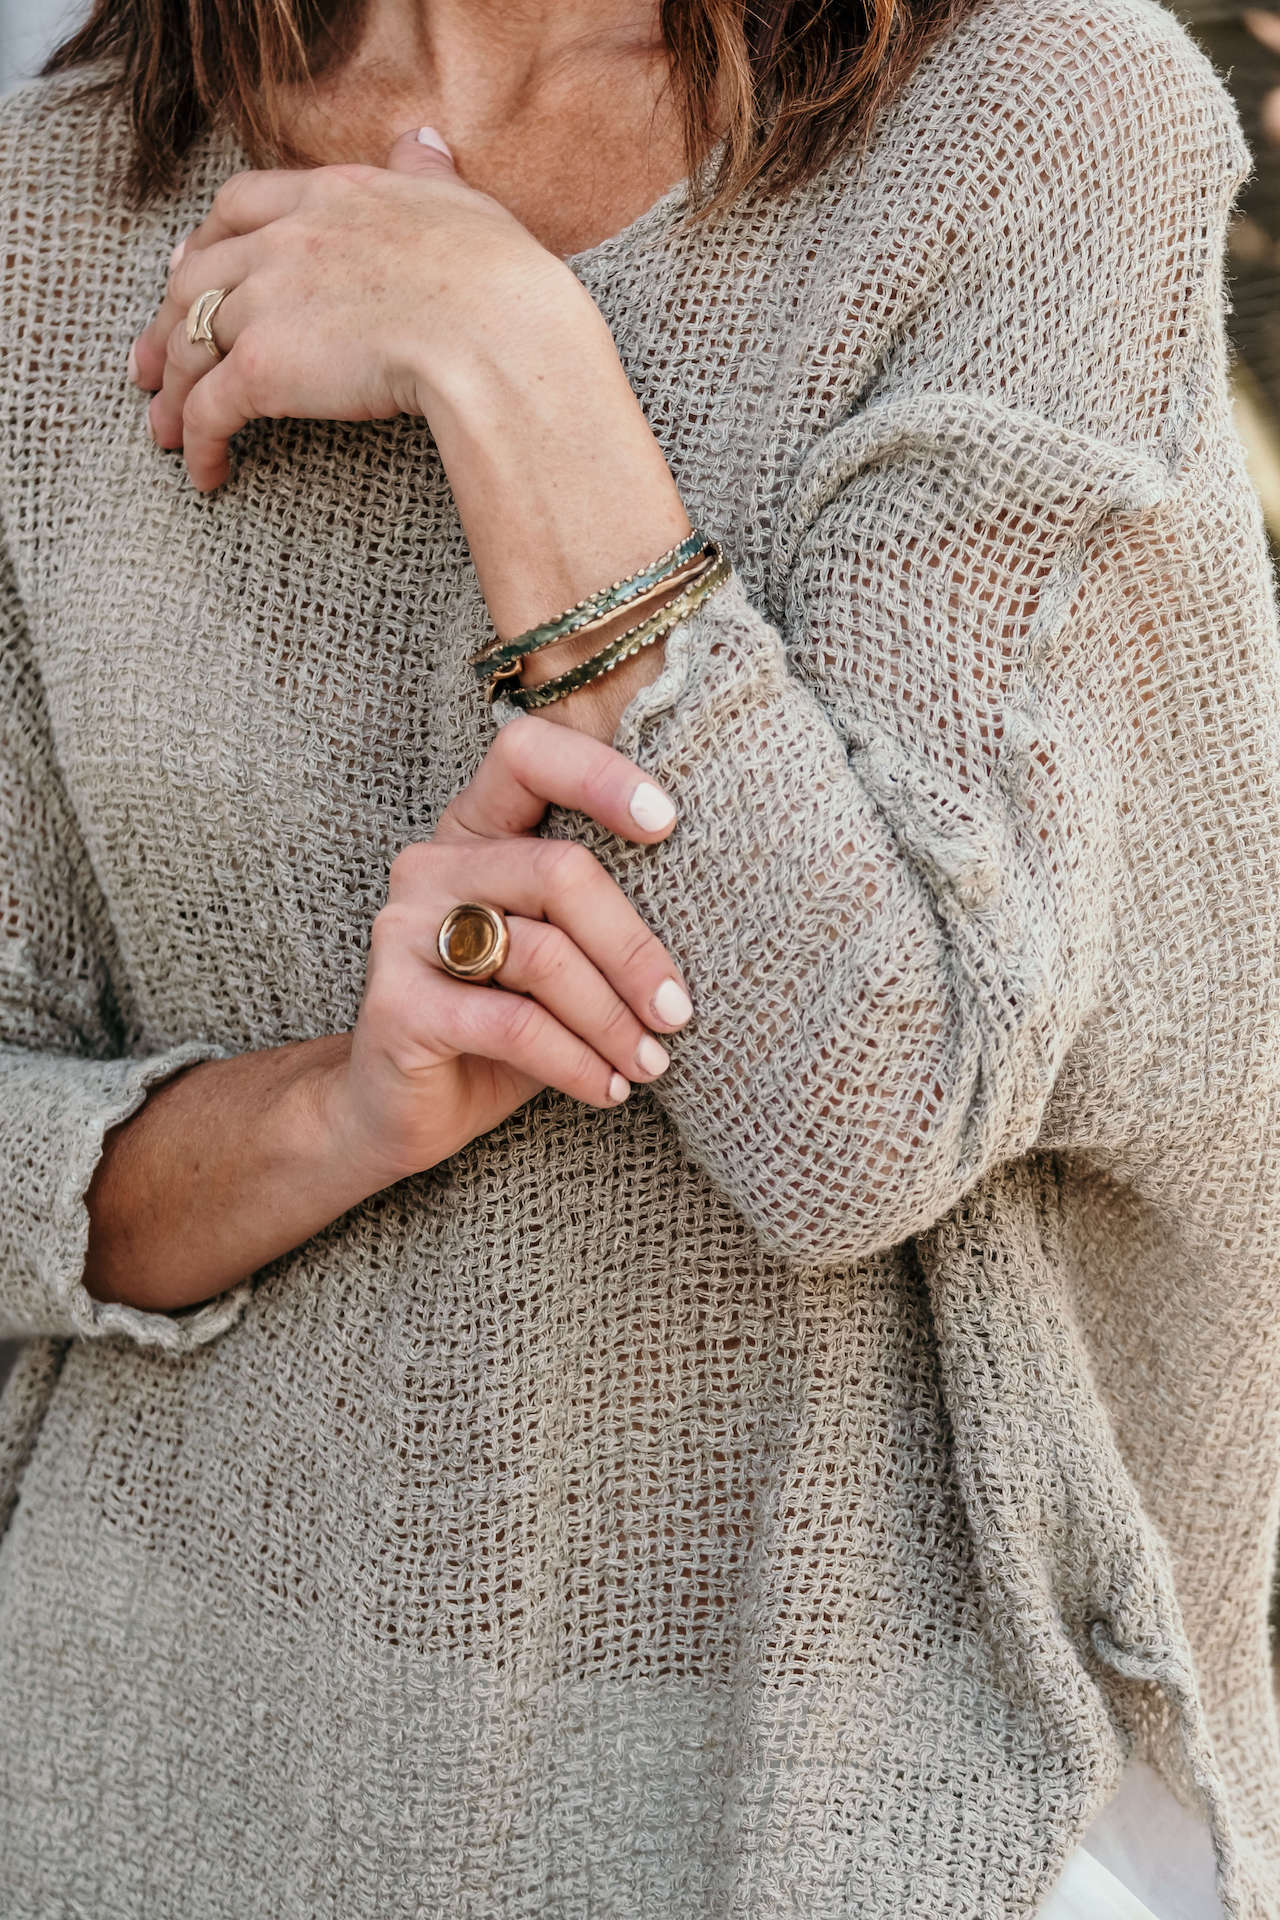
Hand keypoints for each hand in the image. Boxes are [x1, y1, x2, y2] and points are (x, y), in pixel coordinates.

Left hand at [129, 129, 580, 490]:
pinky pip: (208, 408)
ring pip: (190, 345)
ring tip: (167, 431)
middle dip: (168, 320)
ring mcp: (267, 302)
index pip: (241, 204)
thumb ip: (428, 176)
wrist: (494, 335)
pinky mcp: (260, 369)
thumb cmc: (498, 282)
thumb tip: (420, 144)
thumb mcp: (463, 204)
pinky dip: (197, 441)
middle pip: (196, 275)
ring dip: (172, 391)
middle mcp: (286, 240)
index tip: (191, 263)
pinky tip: (204, 472)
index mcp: (331, 196)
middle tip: (154, 360)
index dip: (207, 239)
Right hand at [319, 715, 694, 1187]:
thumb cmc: (499, 1026)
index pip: (527, 755)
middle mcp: (431, 866)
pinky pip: (514, 1025)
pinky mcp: (397, 1004)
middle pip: (560, 871)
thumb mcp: (558, 959)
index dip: (597, 774)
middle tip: (677, 1013)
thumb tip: (720, 912)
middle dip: (633, 948)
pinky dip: (575, 1062)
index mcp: (475, 833)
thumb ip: (599, 916)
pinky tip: (608, 1088)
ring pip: (544, 955)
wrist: (398, 1110)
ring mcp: (405, 931)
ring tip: (650, 1062)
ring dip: (613, 1019)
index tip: (667, 824)